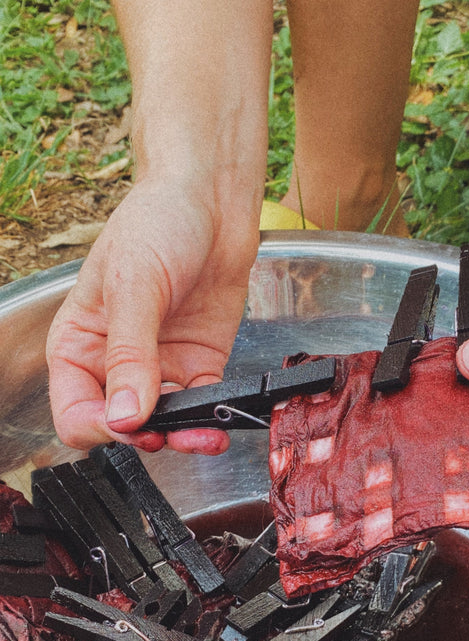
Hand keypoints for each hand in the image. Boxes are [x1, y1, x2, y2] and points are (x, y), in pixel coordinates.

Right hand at [46, 176, 259, 452]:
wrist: (213, 201)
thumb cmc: (159, 224)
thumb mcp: (135, 285)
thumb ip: (129, 354)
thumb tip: (125, 416)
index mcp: (78, 345)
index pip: (75, 413)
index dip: (100, 427)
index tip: (130, 423)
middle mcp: (114, 365)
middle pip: (120, 428)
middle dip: (145, 438)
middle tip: (170, 433)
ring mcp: (159, 368)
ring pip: (163, 427)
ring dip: (182, 438)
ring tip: (204, 436)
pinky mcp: (199, 367)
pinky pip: (201, 409)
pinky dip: (211, 421)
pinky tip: (221, 423)